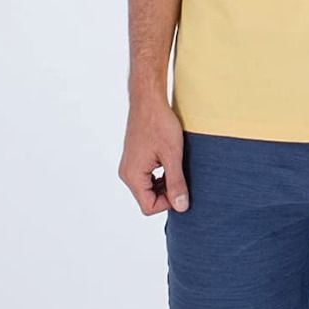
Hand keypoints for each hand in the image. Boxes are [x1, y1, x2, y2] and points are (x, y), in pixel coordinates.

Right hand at [118, 100, 189, 214]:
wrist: (148, 100)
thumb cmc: (159, 124)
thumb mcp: (172, 155)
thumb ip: (176, 183)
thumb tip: (182, 207)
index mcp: (133, 176)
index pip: (149, 207)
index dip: (168, 202)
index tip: (182, 185)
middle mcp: (127, 174)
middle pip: (148, 199)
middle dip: (166, 192)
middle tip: (182, 174)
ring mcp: (129, 166)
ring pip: (148, 188)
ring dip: (164, 183)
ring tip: (176, 165)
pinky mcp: (134, 158)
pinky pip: (146, 177)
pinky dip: (159, 174)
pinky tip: (170, 160)